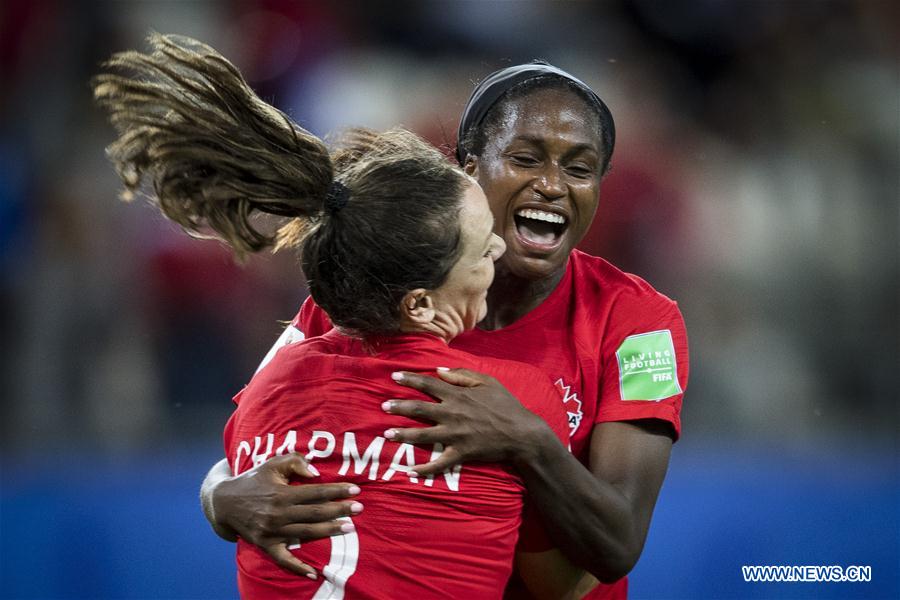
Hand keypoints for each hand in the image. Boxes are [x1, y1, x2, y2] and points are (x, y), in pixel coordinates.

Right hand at [211, 453, 362, 577]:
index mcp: (281, 493)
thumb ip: (295, 462)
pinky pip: (283, 560)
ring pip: (305, 533)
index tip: (355, 489)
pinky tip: (314, 573)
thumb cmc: (254, 479)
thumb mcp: (272, 463)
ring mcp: (271, 532)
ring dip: (328, 531)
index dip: (336, 490)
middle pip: (315, 513)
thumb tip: (316, 474)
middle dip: (339, 510)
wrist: (224, 502)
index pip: (315, 492)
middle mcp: (277, 514)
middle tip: (359, 508)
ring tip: (348, 527)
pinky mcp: (265, 545)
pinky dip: (298, 568)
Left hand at [382, 368, 547, 475]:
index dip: (409, 380)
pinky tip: (410, 472)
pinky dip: (424, 469)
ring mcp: (455, 436)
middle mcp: (452, 414)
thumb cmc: (506, 405)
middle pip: (419, 409)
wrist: (522, 434)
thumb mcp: (488, 382)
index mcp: (458, 396)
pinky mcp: (460, 453)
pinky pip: (439, 463)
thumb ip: (462, 375)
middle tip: (383, 406)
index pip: (428, 385)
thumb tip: (439, 371)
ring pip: (422, 435)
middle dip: (399, 407)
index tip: (393, 377)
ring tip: (387, 434)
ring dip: (403, 434)